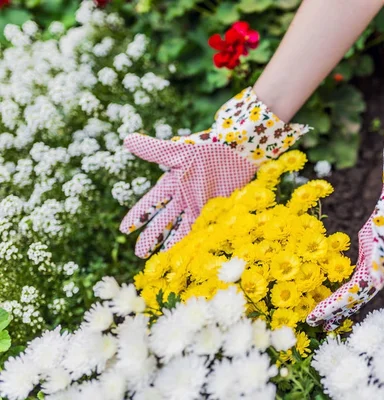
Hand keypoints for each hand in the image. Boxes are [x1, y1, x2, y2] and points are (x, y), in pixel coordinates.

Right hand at [120, 87, 307, 257]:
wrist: (238, 151)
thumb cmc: (209, 148)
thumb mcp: (179, 150)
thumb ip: (154, 149)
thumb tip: (126, 139)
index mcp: (173, 183)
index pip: (151, 203)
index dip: (138, 216)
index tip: (123, 229)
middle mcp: (184, 197)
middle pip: (163, 220)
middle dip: (151, 236)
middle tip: (138, 253)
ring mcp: (200, 206)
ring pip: (180, 228)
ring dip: (169, 243)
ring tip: (159, 259)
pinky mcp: (215, 211)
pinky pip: (201, 229)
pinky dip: (193, 241)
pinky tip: (187, 254)